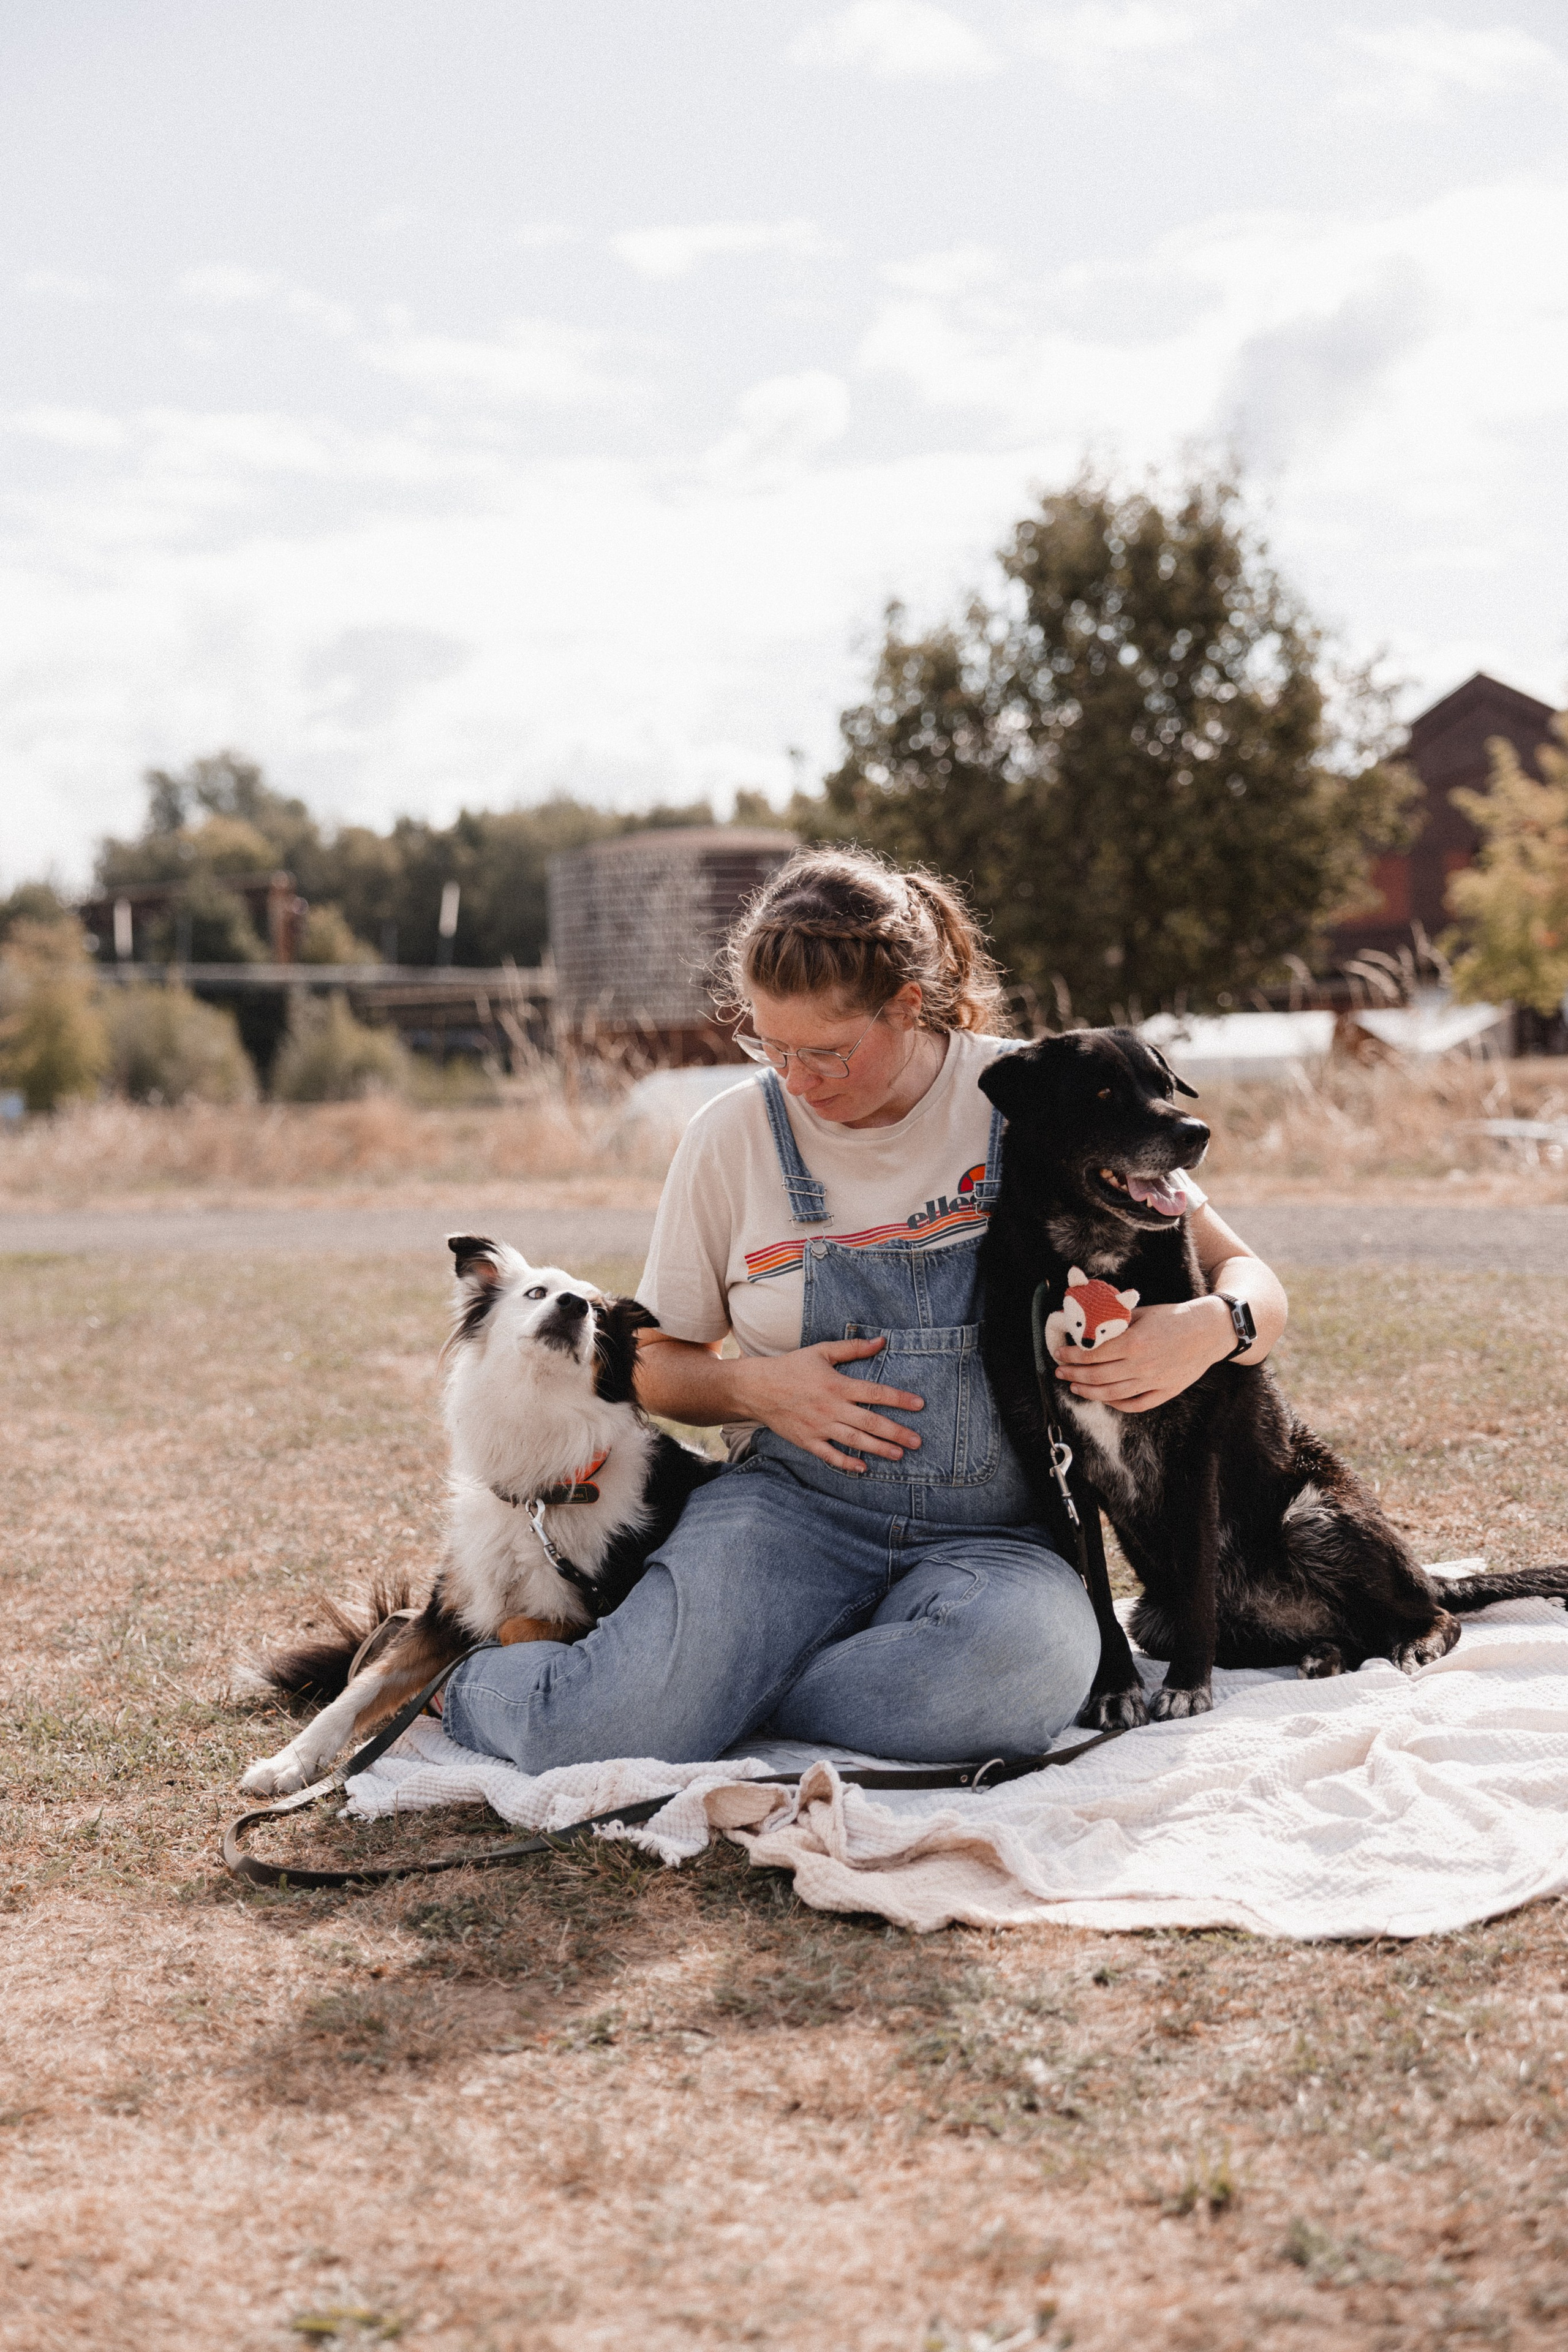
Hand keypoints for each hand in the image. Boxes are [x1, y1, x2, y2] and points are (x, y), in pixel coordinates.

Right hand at [738, 1336, 923, 1473]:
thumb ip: (853, 1349)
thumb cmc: (791, 1367)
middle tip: (918, 1441)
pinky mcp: (807, 1440)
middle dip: (896, 1432)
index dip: (899, 1399)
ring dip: (879, 1449)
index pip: (875, 1393)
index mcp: (837, 1385)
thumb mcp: (821, 1352)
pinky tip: (863, 1469)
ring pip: (854, 1441)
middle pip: (870, 1423)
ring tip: (899, 1455)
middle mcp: (831, 1408)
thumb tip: (881, 1341)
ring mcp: (819, 1427)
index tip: (920, 1405)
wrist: (756, 1388)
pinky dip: (846, 1463)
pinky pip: (830, 1455)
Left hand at [1057, 1297, 1232, 1413]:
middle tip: (1060, 1372)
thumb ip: (1116, 1323)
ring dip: (1088, 1392)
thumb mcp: (1142, 1313)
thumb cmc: (1175, 1317)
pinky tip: (1104, 1399)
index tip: (1059, 1353)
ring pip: (1112, 1394)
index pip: (1092, 1354)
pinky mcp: (1165, 1391)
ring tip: (1074, 1386)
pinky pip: (1136, 1405)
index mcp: (1134, 1342)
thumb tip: (1090, 1327)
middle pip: (1097, 1376)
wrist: (1209, 1330)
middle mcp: (1141, 1365)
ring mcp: (1153, 1381)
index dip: (1071, 1355)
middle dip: (1073, 1374)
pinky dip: (1117, 1404)